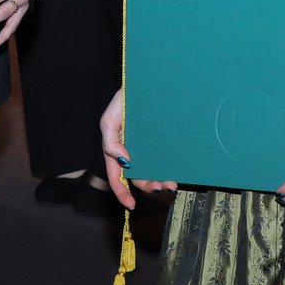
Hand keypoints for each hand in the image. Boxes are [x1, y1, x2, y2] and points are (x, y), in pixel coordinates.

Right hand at [99, 87, 178, 208]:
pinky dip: (168, 168)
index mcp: (117, 149)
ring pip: (152, 171)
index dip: (122, 193)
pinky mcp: (162, 142)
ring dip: (160, 180)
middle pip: (137, 177)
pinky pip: (164, 159)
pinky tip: (175, 171)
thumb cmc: (125, 98)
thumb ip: (111, 141)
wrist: (148, 81)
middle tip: (161, 188)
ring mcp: (148, 148)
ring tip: (171, 183)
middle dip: (148, 186)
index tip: (131, 204)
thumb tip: (122, 161)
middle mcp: (132, 151)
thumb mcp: (109, 119)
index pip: (116, 177)